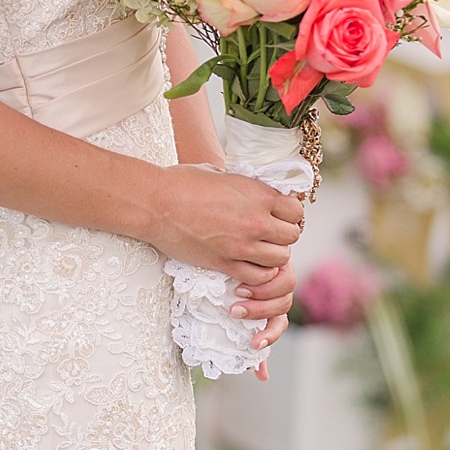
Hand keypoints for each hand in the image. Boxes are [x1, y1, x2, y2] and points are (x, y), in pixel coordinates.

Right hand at [149, 164, 304, 280]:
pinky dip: (259, 273)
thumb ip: (243, 186)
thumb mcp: (219, 173)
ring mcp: (241, 245)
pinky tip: (249, 264)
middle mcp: (255, 220)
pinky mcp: (225, 263)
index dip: (288, 212)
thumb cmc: (180, 182)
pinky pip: (259, 276)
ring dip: (273, 254)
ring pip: (281, 258)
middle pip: (291, 235)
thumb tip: (253, 191)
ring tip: (259, 248)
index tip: (277, 213)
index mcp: (257, 194)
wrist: (153, 203)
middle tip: (268, 232)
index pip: (295, 210)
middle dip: (282, 234)